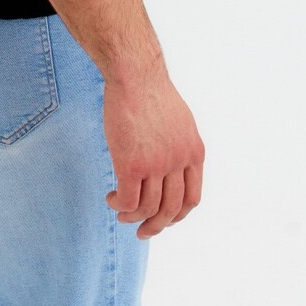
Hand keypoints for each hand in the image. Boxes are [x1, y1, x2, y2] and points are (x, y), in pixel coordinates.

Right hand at [102, 65, 204, 238]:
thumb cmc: (150, 91)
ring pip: (148, 209)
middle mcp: (179, 161)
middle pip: (172, 210)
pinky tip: (112, 198)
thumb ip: (179, 145)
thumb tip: (171, 166)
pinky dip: (119, 206)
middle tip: (142, 231)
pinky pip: (128, 200)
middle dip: (156, 225)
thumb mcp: (180, 120)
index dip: (177, 215)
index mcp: (194, 152)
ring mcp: (157, 164)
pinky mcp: (132, 164)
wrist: (134, 74)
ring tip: (120, 211)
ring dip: (133, 217)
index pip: (192, 198)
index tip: (163, 218)